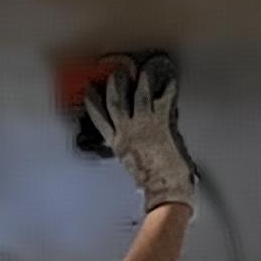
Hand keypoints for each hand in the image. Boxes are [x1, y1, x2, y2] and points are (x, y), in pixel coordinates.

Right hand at [85, 58, 198, 212]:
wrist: (166, 191)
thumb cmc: (153, 182)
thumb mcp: (132, 162)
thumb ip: (131, 145)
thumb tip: (136, 133)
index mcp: (118, 144)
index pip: (99, 118)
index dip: (93, 103)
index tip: (90, 91)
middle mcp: (127, 133)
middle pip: (114, 101)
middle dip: (113, 84)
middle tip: (114, 72)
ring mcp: (143, 126)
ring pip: (134, 95)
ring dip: (137, 80)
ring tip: (139, 70)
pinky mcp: (160, 123)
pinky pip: (162, 98)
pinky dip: (166, 87)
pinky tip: (169, 80)